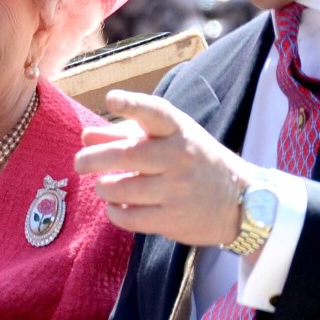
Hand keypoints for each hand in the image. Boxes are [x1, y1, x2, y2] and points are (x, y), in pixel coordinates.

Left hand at [74, 90, 252, 245]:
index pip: (156, 113)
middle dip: (94, 159)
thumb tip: (86, 136)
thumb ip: (126, 135)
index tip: (111, 99)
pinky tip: (116, 206)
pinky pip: (130, 217)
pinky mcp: (173, 220)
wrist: (240, 201)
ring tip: (103, 185)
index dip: (132, 104)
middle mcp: (179, 158)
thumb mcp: (170, 140)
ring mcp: (177, 191)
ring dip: (104, 188)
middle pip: (127, 155)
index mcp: (180, 131)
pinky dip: (115, 212)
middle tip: (79, 162)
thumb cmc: (196, 162)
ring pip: (123, 190)